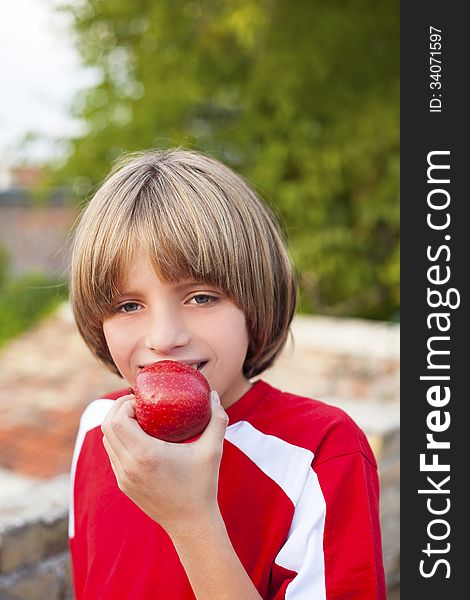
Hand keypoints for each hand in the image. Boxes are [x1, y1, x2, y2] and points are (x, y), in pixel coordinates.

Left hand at [101, 390, 228, 536]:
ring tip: (139, 417)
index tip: (144, 400)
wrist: (191, 525)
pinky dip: (120, 440)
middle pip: (107, 427)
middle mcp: (129, 466)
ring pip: (106, 441)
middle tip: (139, 403)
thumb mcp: (213, 450)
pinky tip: (139, 436)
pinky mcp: (124, 485)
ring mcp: (123, 477)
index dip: (125, 404)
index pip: (118, 421)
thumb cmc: (202, 486)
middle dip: (118, 409)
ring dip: (117, 424)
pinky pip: (113, 455)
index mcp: (146, 455)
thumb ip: (217, 420)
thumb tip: (214, 395)